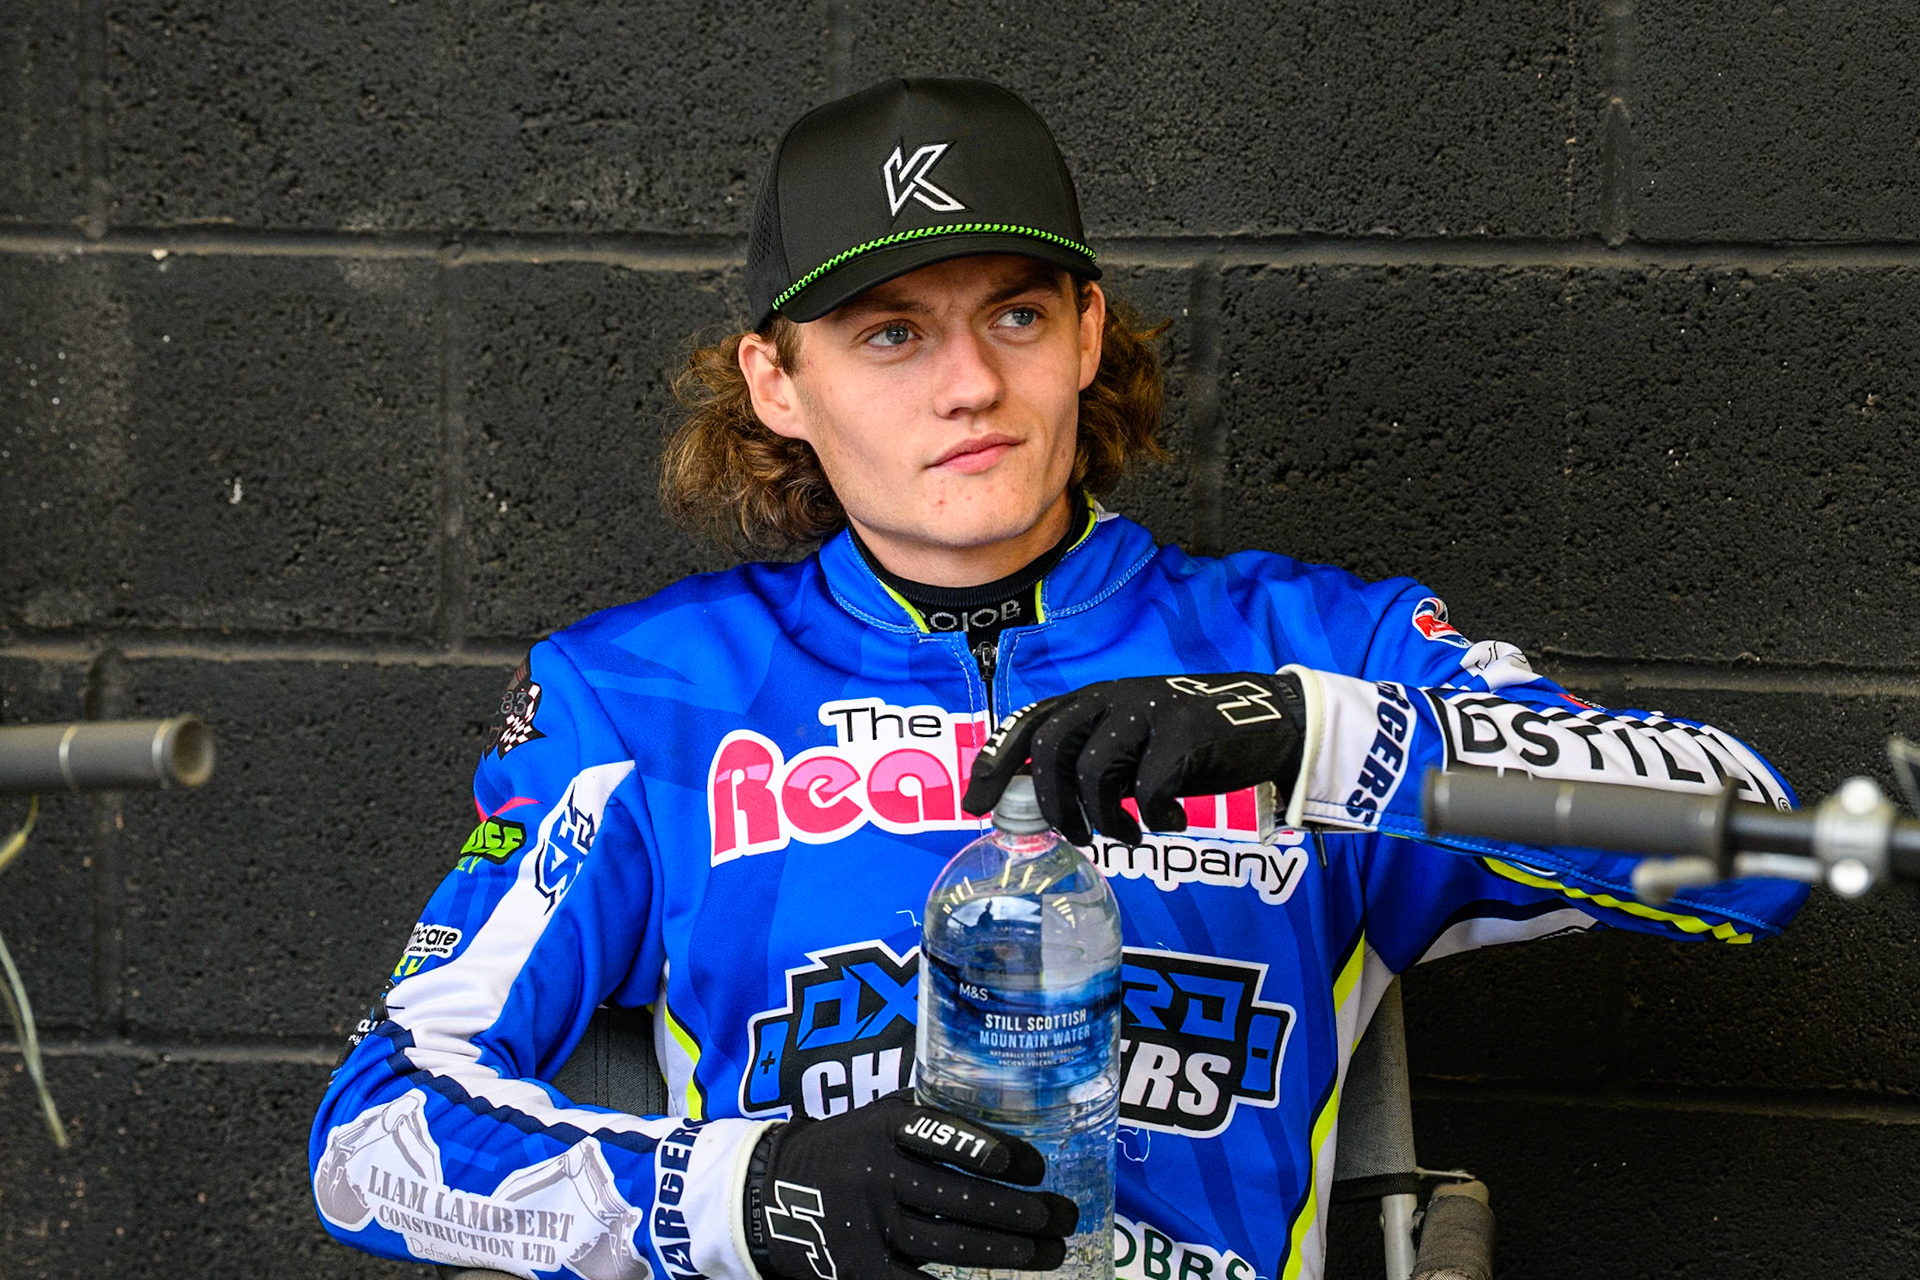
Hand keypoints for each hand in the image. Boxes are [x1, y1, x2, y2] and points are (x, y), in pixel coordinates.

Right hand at [743, 1091, 1076, 1279]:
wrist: (770, 1193)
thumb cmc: (846, 1148)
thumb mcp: (878, 1115)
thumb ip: (930, 1116)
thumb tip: (1007, 1110)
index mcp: (885, 1127)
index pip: (945, 1136)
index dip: (993, 1151)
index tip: (1035, 1166)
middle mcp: (878, 1173)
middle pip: (960, 1198)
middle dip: (1021, 1211)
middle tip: (1064, 1217)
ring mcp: (870, 1224)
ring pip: (950, 1243)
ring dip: (1009, 1251)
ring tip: (1051, 1252)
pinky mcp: (862, 1267)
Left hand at [962, 673, 1306, 844]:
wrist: (1269, 720)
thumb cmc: (1190, 743)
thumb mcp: (1132, 747)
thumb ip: (1092, 761)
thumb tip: (1042, 802)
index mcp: (1093, 700)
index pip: (1028, 724)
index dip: (996, 763)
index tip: (976, 806)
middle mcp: (1113, 697)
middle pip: (1052, 746)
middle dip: (1054, 803)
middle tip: (1076, 836)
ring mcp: (1149, 709)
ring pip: (1095, 770)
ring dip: (1105, 817)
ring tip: (1128, 835)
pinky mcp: (1185, 730)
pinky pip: (1149, 787)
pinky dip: (1155, 816)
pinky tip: (1171, 821)